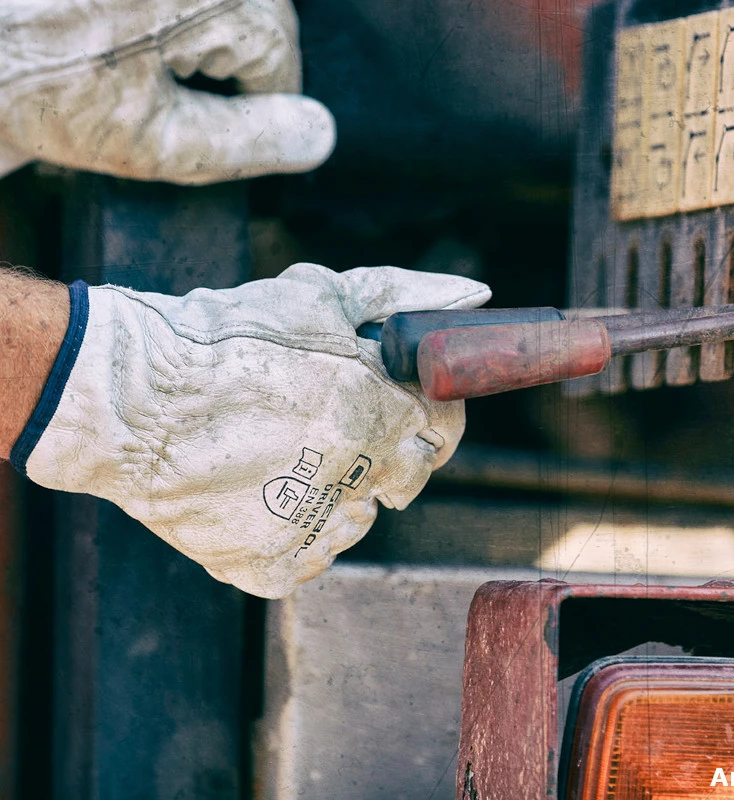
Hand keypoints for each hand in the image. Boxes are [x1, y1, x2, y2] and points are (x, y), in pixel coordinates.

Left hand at [0, 0, 333, 183]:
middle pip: (276, 10)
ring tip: (216, 61)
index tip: (236, 126)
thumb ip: (252, 143)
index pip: (280, 53)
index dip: (267, 102)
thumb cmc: (59, 99)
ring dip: (260, 20)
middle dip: (260, 63)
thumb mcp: (163, 146)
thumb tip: (321, 132)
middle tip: (217, 101)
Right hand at [13, 265, 489, 597]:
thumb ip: (406, 296)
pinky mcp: (272, 566)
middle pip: (408, 477)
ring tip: (282, 451)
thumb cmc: (230, 335)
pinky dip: (296, 527)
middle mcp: (356, 472)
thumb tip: (476, 294)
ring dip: (339, 488)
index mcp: (378, 408)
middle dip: (384, 450)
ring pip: (361, 517)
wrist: (131, 395)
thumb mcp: (321, 295)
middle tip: (333, 425)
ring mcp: (314, 526)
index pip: (444, 428)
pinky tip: (260, 487)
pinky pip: (313, 554)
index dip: (423, 413)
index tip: (395, 402)